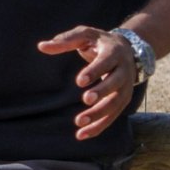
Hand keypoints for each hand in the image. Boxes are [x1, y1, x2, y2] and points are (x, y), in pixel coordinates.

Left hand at [37, 25, 135, 139]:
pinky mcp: (122, 101)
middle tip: (85, 100)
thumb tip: (41, 46)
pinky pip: (112, 116)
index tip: (80, 82)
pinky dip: (99, 127)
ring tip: (79, 122)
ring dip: (99, 115)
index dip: (94, 72)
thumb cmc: (99, 42)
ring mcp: (125, 88)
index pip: (106, 63)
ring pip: (115, 104)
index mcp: (114, 53)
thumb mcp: (84, 34)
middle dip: (101, 93)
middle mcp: (124, 71)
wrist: (128, 50)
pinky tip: (82, 134)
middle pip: (115, 84)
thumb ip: (65, 40)